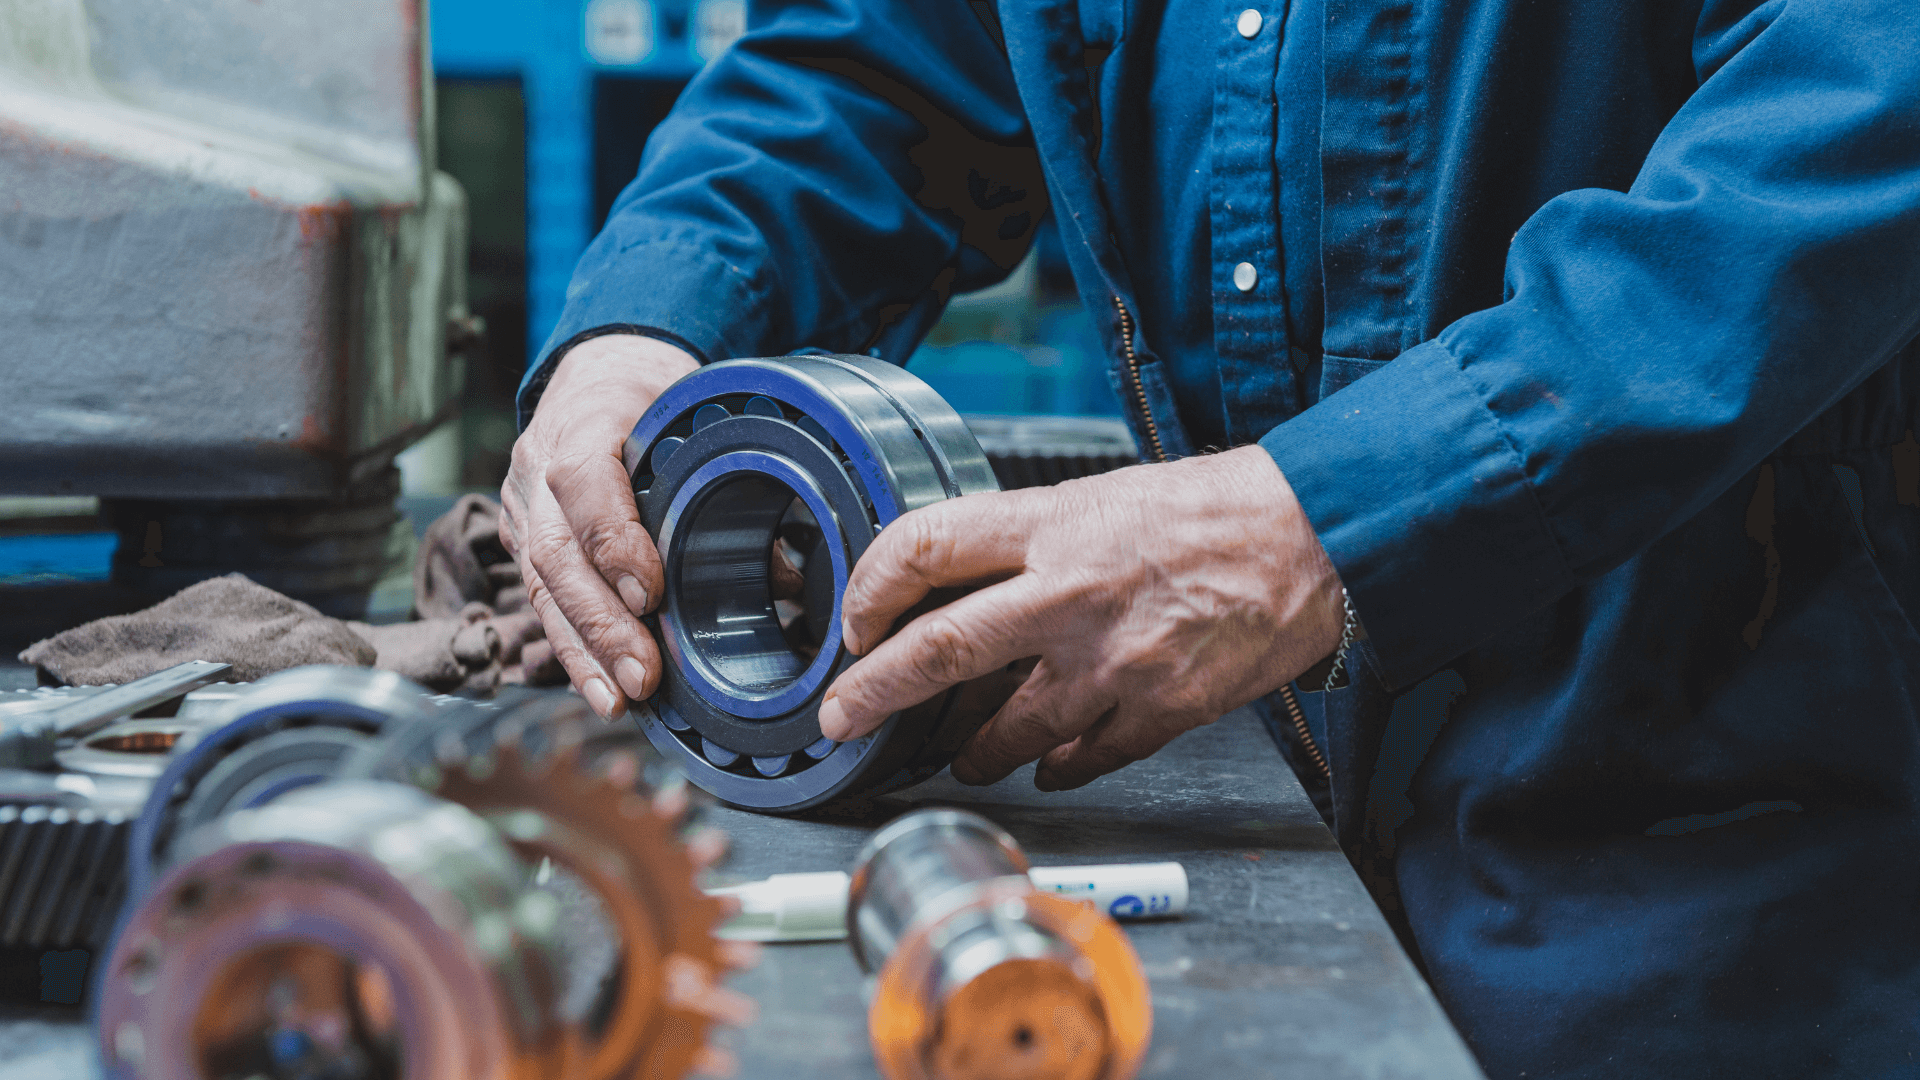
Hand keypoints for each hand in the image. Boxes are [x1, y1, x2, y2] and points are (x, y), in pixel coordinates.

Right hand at [501, 335, 699, 717]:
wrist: (595, 376)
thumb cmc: (653, 400)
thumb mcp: (693, 419)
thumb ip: (731, 491)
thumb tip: (788, 580)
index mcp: (585, 421)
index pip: (585, 481)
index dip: (613, 540)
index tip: (648, 593)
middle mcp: (538, 468)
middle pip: (558, 554)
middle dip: (603, 624)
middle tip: (644, 675)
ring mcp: (521, 506)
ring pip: (541, 588)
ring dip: (585, 652)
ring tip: (619, 700)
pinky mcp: (519, 539)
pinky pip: (538, 602)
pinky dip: (573, 651)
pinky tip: (601, 691)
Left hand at [816, 446, 1343, 789]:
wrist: (1314, 536)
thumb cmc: (1213, 510)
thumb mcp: (1099, 497)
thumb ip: (1027, 543)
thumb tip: (958, 586)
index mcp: (1050, 525)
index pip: (921, 549)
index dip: (868, 590)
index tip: (854, 622)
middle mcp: (1070, 593)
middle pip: (938, 652)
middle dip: (872, 694)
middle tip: (843, 716)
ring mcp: (1114, 661)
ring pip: (1005, 730)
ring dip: (972, 750)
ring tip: (962, 754)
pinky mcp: (1160, 710)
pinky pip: (1082, 759)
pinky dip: (1055, 767)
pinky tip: (1047, 764)